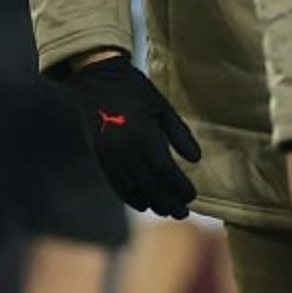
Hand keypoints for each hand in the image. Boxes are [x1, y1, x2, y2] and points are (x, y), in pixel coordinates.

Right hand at [52, 50, 201, 217]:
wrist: (96, 80)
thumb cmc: (135, 91)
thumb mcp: (163, 108)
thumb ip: (180, 134)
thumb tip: (195, 160)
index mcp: (143, 135)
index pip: (165, 171)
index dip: (179, 187)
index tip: (192, 195)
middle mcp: (125, 149)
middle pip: (150, 186)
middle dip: (168, 202)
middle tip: (183, 213)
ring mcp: (109, 154)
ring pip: (132, 189)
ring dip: (151, 202)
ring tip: (166, 210)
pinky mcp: (99, 156)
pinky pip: (115, 183)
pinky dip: (130, 197)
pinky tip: (143, 203)